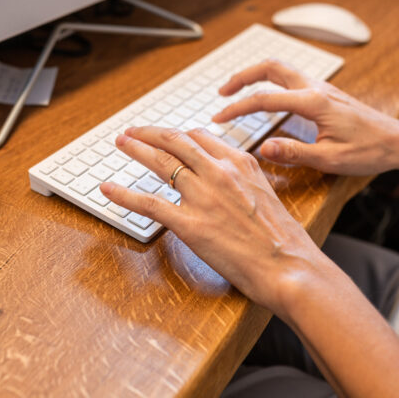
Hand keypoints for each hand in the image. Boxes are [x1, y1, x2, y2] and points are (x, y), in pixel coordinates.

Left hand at [99, 126, 322, 316]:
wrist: (290, 266)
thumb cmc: (283, 240)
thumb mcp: (266, 195)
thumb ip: (243, 181)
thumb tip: (226, 182)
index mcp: (241, 164)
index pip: (200, 138)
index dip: (176, 135)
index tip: (165, 136)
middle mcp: (219, 173)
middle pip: (175, 141)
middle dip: (149, 133)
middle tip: (133, 131)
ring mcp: (202, 197)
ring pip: (159, 162)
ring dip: (135, 149)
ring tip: (121, 143)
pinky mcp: (189, 224)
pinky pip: (148, 203)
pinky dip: (123, 194)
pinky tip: (108, 189)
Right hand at [212, 59, 398, 175]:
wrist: (398, 141)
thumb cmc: (369, 151)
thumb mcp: (330, 160)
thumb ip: (294, 153)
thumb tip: (263, 149)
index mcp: (314, 102)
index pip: (265, 99)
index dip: (238, 108)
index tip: (219, 119)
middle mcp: (316, 88)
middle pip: (270, 68)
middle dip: (242, 77)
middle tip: (222, 92)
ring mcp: (321, 88)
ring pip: (281, 69)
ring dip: (256, 76)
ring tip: (237, 91)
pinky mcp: (325, 93)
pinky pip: (291, 78)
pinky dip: (270, 82)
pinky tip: (266, 98)